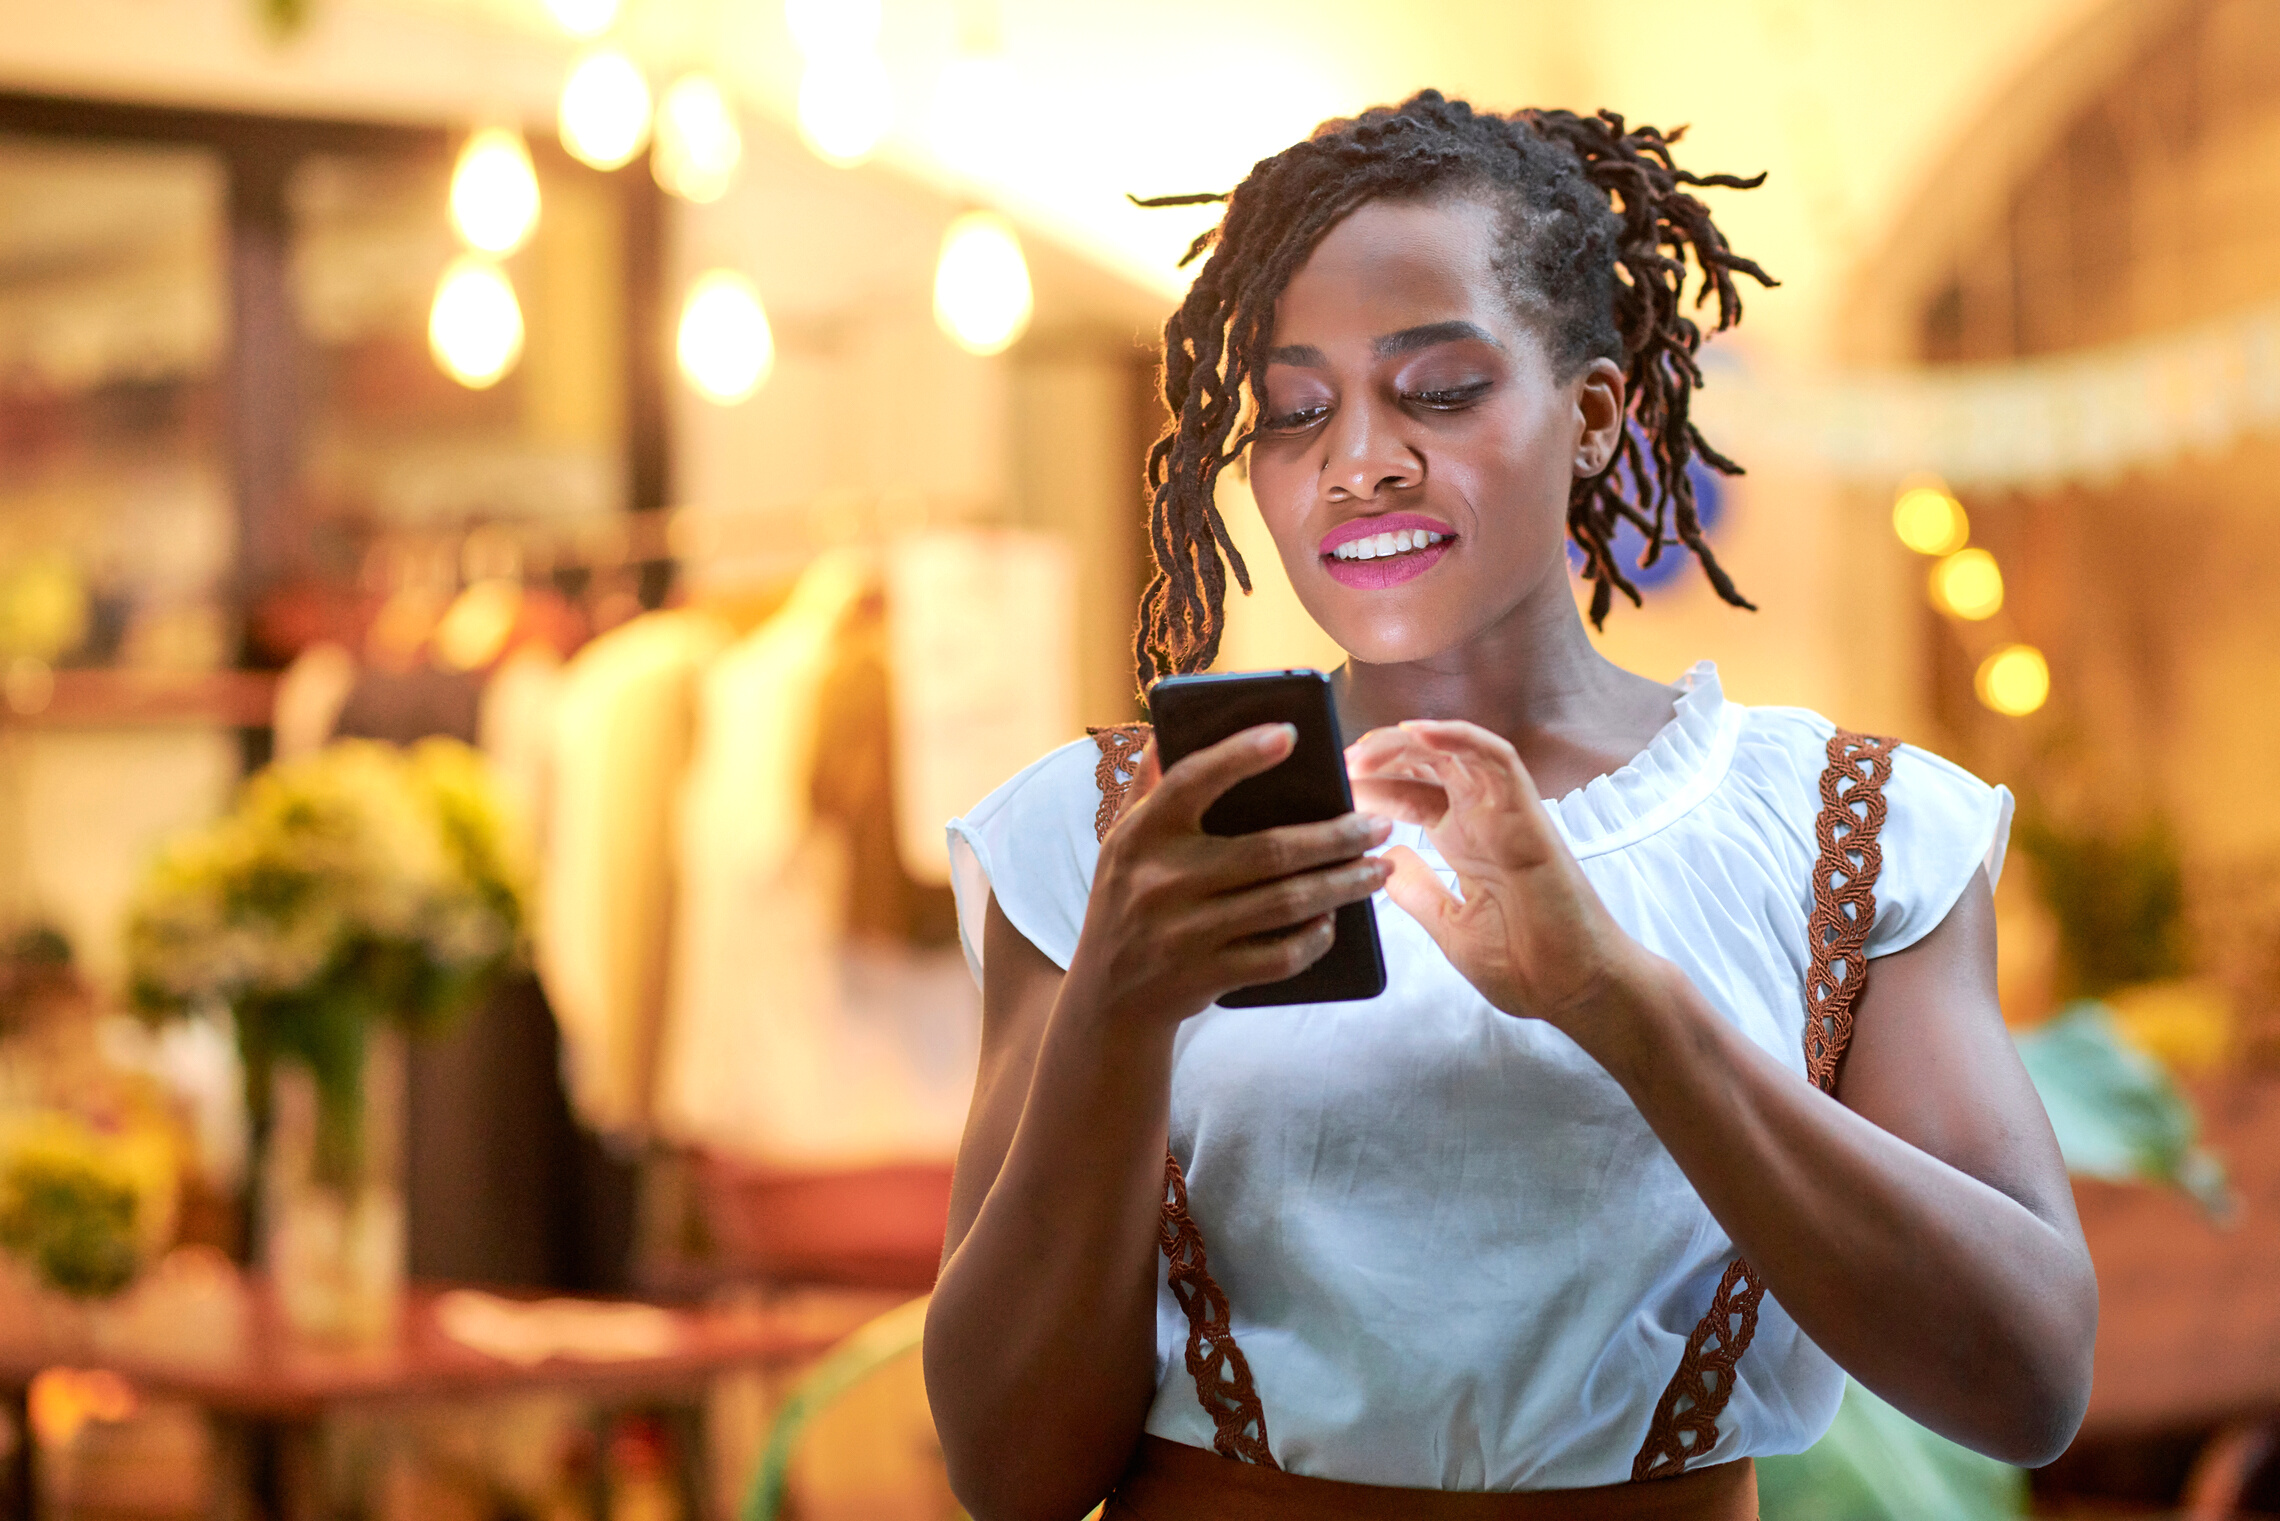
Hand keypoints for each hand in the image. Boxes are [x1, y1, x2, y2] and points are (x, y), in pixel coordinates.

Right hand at [1071, 724, 1392, 1032]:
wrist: (1107, 1000)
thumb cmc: (1125, 903)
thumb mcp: (1121, 841)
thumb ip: (1150, 784)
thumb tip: (1173, 722)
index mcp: (1141, 836)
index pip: (1190, 782)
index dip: (1238, 755)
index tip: (1290, 733)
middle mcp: (1161, 882)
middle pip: (1268, 851)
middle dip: (1336, 837)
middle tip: (1378, 825)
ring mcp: (1185, 934)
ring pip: (1285, 903)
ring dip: (1343, 885)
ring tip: (1379, 868)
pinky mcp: (1208, 976)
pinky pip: (1280, 956)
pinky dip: (1315, 937)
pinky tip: (1336, 918)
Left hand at [1346, 720, 1658, 1048]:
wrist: (1575, 991)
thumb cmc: (1526, 964)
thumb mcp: (1449, 926)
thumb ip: (1416, 890)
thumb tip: (1381, 858)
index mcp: (1462, 843)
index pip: (1411, 795)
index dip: (1373, 785)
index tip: (1334, 786)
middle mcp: (1482, 820)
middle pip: (1428, 764)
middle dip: (1383, 756)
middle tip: (1342, 762)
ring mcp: (1505, 814)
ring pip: (1456, 751)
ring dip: (1409, 742)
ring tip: (1367, 749)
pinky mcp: (1528, 815)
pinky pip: (1498, 760)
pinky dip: (1461, 739)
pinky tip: (1419, 734)